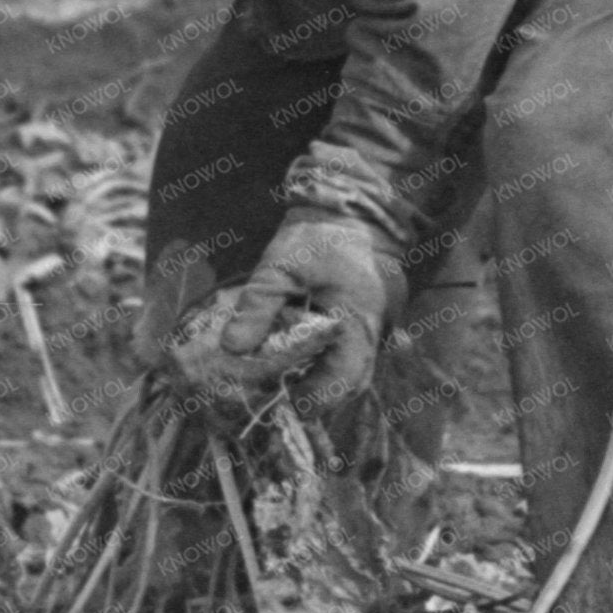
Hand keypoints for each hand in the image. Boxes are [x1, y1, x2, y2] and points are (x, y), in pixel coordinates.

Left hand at [212, 209, 411, 409]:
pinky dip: (334, 364)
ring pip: (357, 370)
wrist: (349, 211)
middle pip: (354, 381)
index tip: (289, 402)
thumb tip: (233, 348)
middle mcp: (375, 328)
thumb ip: (258, 306)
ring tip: (295, 383)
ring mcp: (380, 326)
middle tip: (288, 399)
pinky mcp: (374, 322)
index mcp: (357, 316)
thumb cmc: (315, 237)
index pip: (345, 375)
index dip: (318, 397)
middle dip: (322, 396)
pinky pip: (357, 354)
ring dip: (328, 382)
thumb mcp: (279, 265)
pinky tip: (309, 361)